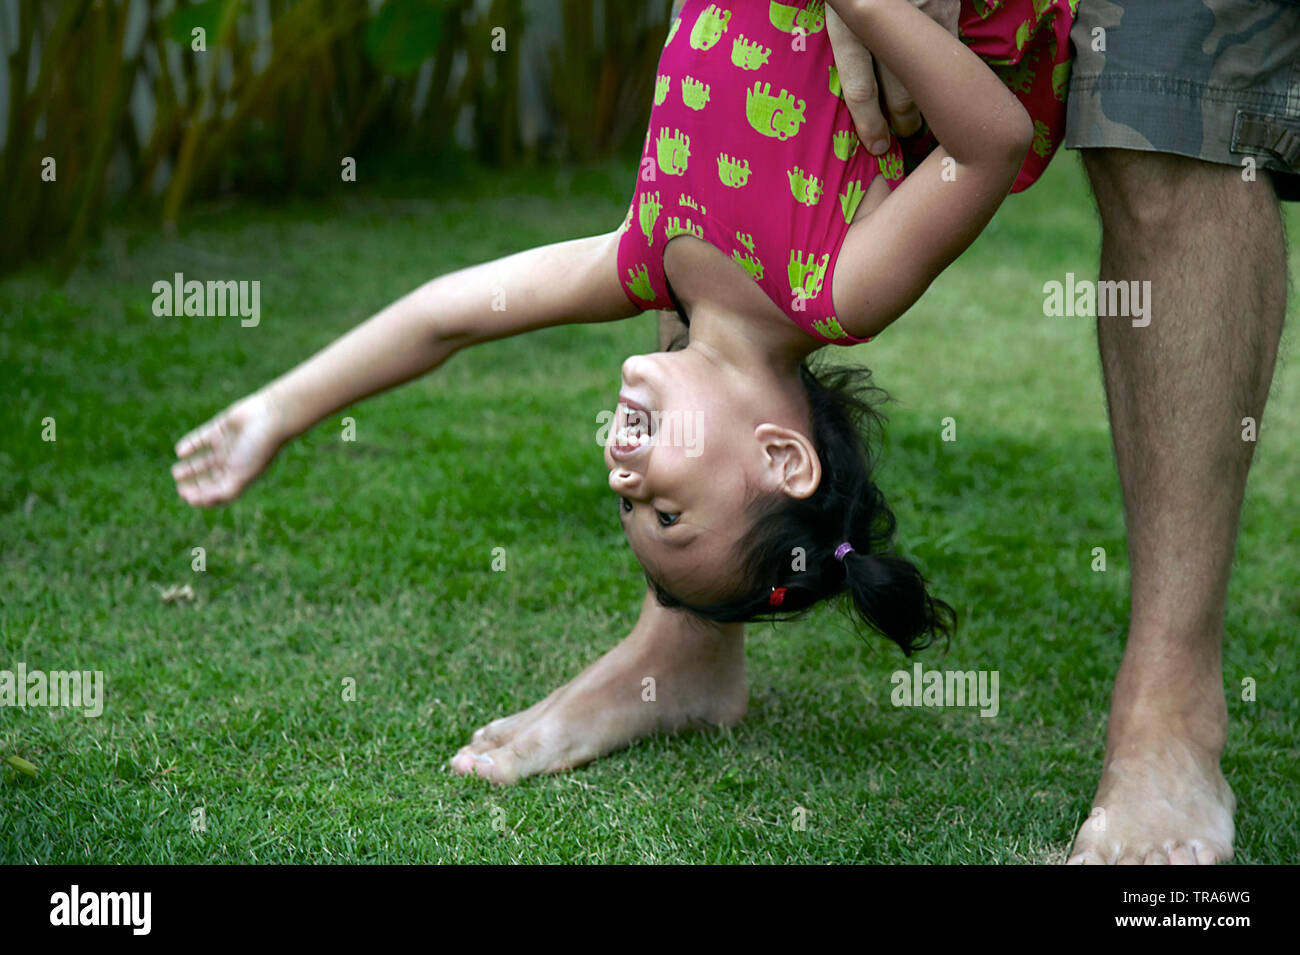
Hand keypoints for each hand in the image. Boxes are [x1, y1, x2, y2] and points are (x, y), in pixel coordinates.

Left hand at [172, 389, 286, 506]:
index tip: (187, 497)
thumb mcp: (241, 476)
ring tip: (176, 472)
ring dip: (189, 468)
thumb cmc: (258, 450)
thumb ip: (223, 492)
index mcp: (241, 476)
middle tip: (179, 487)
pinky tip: (181, 452)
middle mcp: (234, 462)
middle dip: (195, 484)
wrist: (270, 417)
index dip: (202, 497)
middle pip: (210, 478)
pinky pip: (200, 439)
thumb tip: (198, 502)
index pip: (219, 491)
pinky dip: (190, 445)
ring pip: (203, 460)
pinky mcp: (220, 429)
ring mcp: (226, 445)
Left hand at [827, 0, 959, 153]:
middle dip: (904, 124)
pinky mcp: (949, 6)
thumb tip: (844, 82)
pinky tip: (944, 88)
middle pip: (902, 92)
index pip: (861, 87)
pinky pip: (949, 52)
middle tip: (902, 140)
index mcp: (850, 20)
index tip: (878, 147)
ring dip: (930, 107)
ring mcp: (924, 14)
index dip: (870, 124)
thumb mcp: (836, 7)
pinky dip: (946, 74)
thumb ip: (843, 35)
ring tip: (922, 125)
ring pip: (930, 77)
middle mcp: (888, 22)